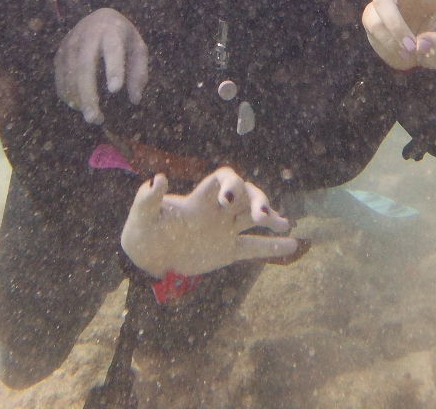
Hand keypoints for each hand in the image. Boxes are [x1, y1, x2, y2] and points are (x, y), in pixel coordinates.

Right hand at [54, 8, 148, 124]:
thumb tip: (135, 99)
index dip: (113, 69)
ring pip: (70, 73)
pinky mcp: (60, 52)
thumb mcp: (138, 48)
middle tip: (95, 119)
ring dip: (78, 98)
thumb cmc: (122, 38)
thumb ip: (139, 72)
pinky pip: (60, 76)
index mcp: (112, 30)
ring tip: (92, 117)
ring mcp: (71, 42)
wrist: (98, 18)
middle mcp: (88, 34)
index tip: (115, 90)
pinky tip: (78, 105)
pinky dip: (67, 94)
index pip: (113, 50)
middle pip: (85, 66)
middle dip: (88, 94)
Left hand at [120, 167, 295, 277]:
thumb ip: (148, 198)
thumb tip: (157, 179)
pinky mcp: (227, 251)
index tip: (226, 201)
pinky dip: (273, 247)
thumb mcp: (142, 215)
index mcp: (201, 198)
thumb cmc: (142, 231)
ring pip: (254, 217)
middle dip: (257, 201)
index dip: (231, 185)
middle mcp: (217, 210)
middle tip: (263, 215)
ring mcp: (224, 230)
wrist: (147, 257)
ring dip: (271, 217)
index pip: (224, 180)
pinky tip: (292, 246)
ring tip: (285, 224)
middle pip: (246, 195)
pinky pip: (254, 247)